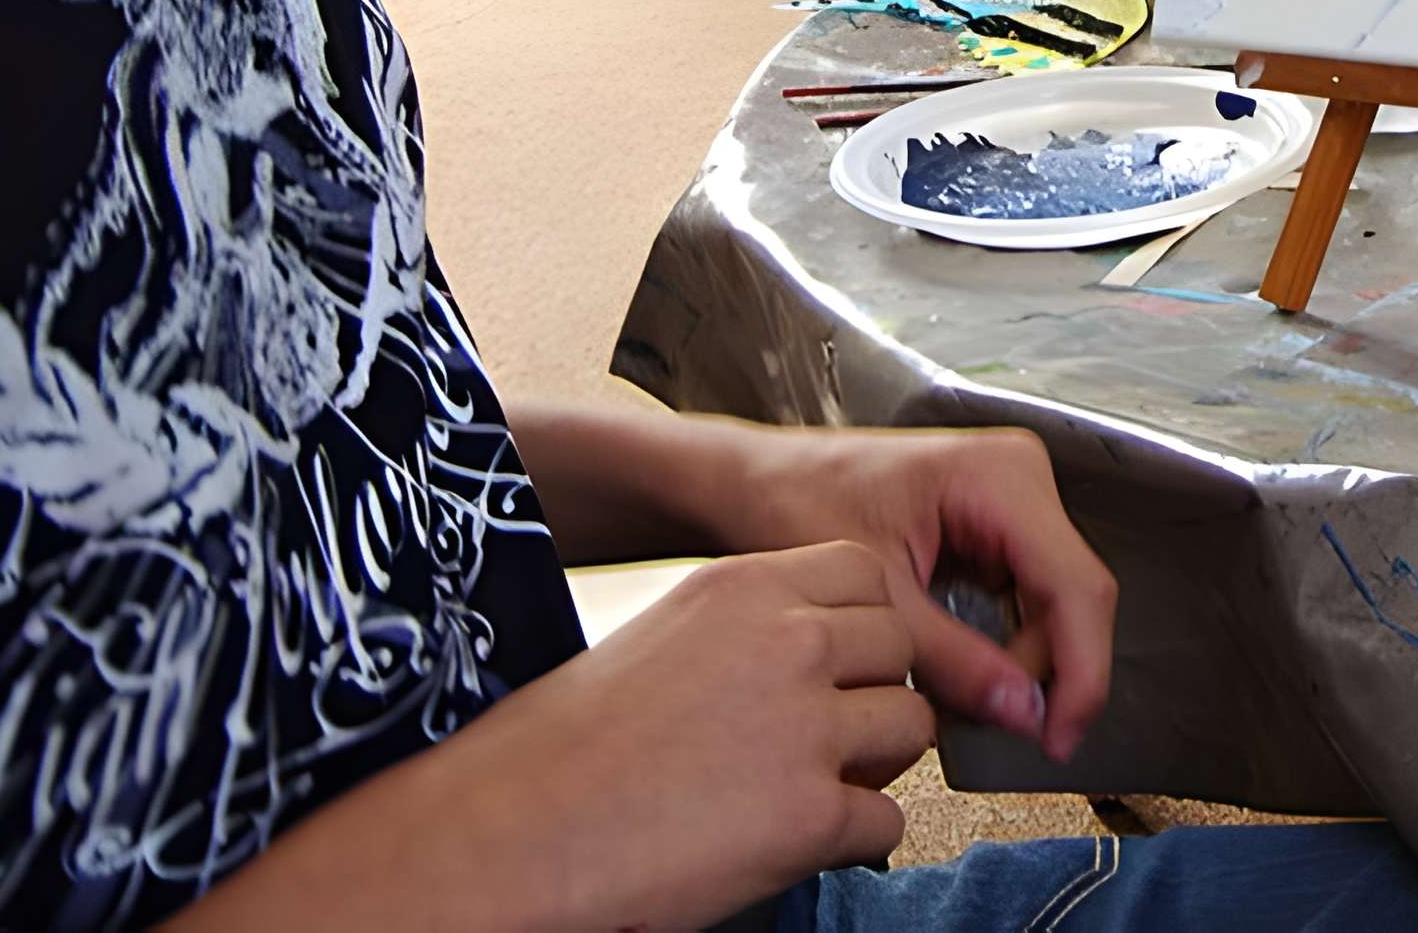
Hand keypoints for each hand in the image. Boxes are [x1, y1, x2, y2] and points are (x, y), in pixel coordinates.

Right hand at [421, 543, 925, 930]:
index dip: (861, 626)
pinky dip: (855, 840)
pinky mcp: (809, 816)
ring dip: (875, 764)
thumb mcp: (663, 637)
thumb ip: (748, 632)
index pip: (867, 575)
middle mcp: (786, 644)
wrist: (506, 831)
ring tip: (816, 788)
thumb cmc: (558, 746)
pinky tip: (800, 842)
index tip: (840, 661)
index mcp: (744, 589)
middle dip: (874, 692)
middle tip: (833, 734)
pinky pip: (887, 822)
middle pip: (899, 649)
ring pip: (910, 729)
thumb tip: (813, 653)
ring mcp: (804, 728)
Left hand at [709, 427, 1117, 761]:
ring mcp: (1012, 503)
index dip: (1081, 672)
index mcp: (1002, 477)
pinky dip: (1002, 647)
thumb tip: (1025, 715)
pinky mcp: (996, 528)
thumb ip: (955, 659)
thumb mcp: (879, 597)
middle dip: (1045, 674)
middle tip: (1005, 735)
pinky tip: (964, 675)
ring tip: (966, 704)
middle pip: (1070, 599)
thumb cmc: (794, 505)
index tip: (1058, 738)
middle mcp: (1020, 479)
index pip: (1077, 585)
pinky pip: (1024, 600)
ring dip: (1022, 666)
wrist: (751, 483)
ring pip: (1052, 606)